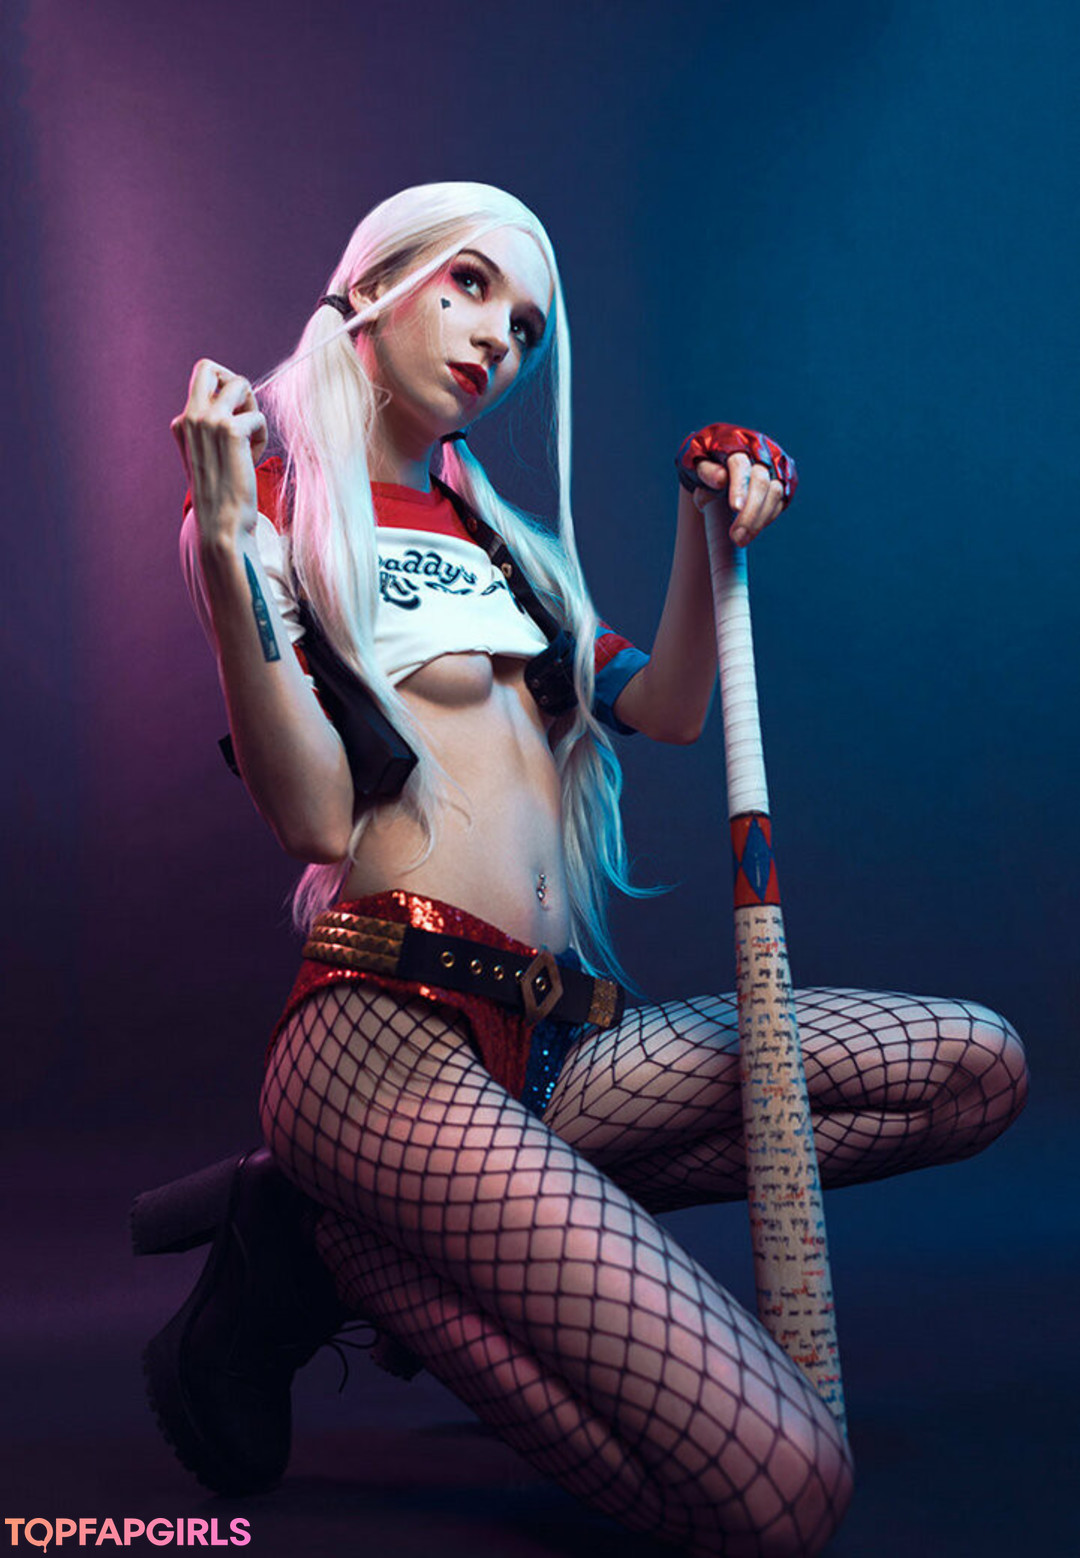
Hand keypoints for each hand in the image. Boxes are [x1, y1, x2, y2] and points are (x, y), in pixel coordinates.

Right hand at [171, 359, 267, 547]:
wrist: (221, 525)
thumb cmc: (221, 495)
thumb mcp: (207, 457)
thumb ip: (211, 429)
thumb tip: (236, 402)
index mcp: (182, 423)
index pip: (202, 381)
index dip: (225, 394)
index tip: (234, 421)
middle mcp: (190, 417)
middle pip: (209, 367)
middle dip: (234, 383)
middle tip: (243, 415)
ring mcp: (208, 421)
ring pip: (241, 385)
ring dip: (253, 411)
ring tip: (250, 443)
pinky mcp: (230, 430)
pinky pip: (258, 416)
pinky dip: (262, 436)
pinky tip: (252, 460)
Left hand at [689, 454, 787, 545]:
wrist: (723, 454)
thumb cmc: (708, 460)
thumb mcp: (697, 463)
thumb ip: (706, 471)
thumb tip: (721, 479)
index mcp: (737, 444)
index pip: (740, 464)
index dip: (739, 486)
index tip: (734, 508)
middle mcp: (761, 452)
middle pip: (761, 482)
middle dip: (750, 512)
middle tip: (736, 538)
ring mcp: (776, 465)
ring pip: (775, 493)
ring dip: (759, 520)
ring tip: (741, 540)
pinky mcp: (785, 479)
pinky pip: (780, 501)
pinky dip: (767, 517)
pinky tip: (752, 529)